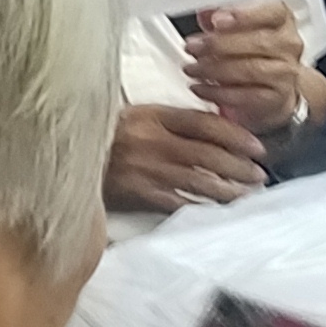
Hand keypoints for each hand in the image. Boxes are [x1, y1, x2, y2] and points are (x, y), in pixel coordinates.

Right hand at [105, 105, 266, 212]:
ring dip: (227, 189)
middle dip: (239, 165)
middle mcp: (151, 140)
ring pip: (197, 180)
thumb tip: (213, 129)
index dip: (236, 135)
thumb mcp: (136, 116)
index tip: (257, 147)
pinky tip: (216, 211)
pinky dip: (199, 206)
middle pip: (207, 153)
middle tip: (259, 175)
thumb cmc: (103, 135)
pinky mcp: (137, 193)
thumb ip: (170, 120)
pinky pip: (176, 202)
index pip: (204, 123)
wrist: (66, 156)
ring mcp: (145, 168)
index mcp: (152, 115)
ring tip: (246, 194)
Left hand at [183, 1, 308, 131]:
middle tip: (192, 47)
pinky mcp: (277, 98)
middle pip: (257, 42)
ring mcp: (285, 72)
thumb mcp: (236, 28)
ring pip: (250, 69)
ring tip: (192, 69)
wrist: (271, 89)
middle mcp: (288, 44)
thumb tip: (205, 13)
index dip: (244, 15)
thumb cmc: (252, 52)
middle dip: (218, 44)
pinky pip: (245, 96)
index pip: (271, 11)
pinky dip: (218, 93)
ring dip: (214, 69)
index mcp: (281, 19)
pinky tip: (200, 88)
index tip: (217, 20)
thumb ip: (220, 18)